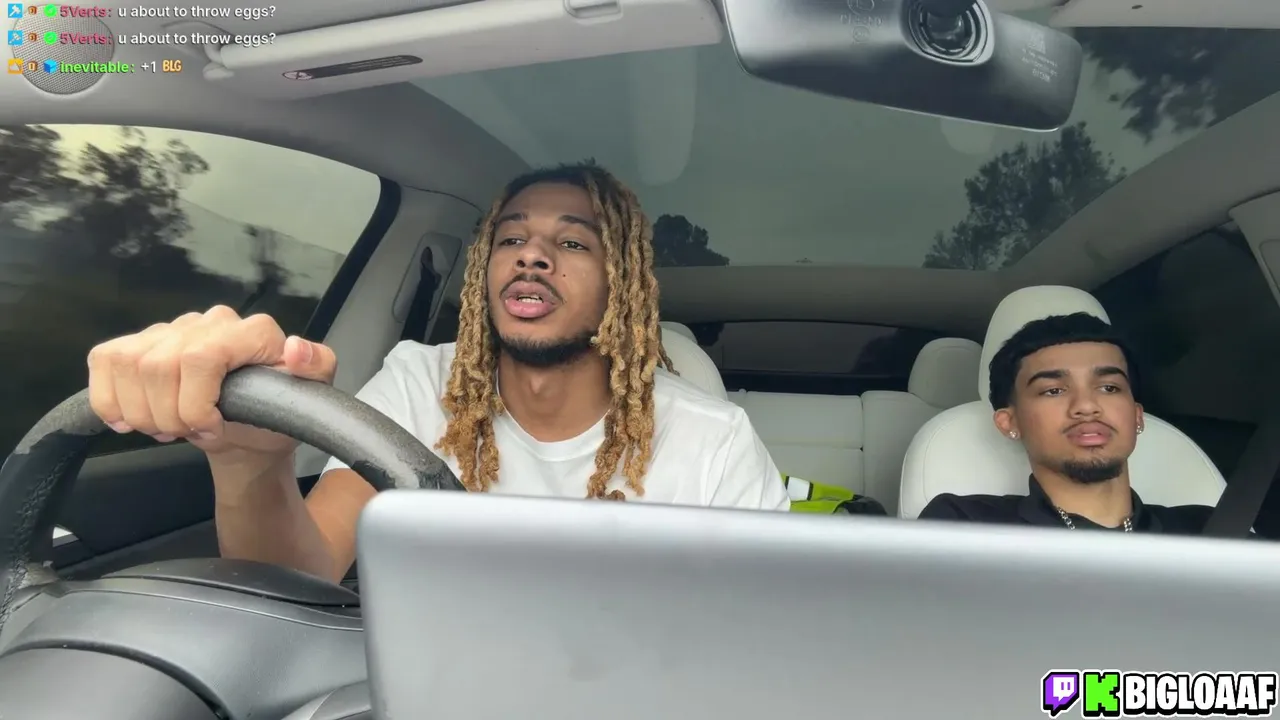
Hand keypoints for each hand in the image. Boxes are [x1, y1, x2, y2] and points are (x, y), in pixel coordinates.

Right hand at [87, 305, 337, 458]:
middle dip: (167, 415)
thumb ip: (316, 370)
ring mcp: (172, 329)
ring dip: (140, 410)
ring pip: (127, 363)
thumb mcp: (310, 401)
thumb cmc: (277, 417)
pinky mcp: (140, 342)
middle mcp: (211, 322)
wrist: (250, 432)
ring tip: (167, 427)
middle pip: (157, 365)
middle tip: (187, 433)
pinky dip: (110, 398)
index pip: (201, 355)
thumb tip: (295, 349)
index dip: (195, 402)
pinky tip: (131, 418)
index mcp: (252, 332)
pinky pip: (105, 360)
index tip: (210, 428)